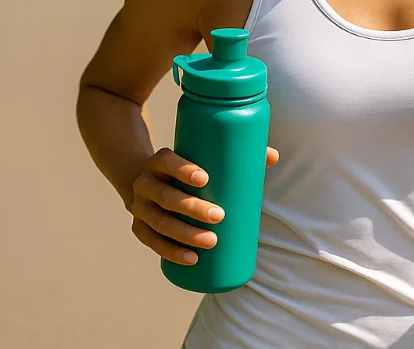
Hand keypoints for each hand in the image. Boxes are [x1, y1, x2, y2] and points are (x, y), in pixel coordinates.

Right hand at [129, 146, 279, 264]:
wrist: (150, 183)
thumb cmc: (188, 170)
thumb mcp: (203, 159)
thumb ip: (236, 156)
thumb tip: (273, 156)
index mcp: (160, 161)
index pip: (167, 161)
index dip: (183, 169)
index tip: (205, 179)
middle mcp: (145, 183)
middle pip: (165, 196)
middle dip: (192, 208)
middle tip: (219, 216)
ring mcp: (140, 207)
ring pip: (159, 223)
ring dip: (185, 235)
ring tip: (211, 242)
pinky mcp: (140, 228)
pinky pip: (153, 242)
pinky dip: (171, 252)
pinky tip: (191, 259)